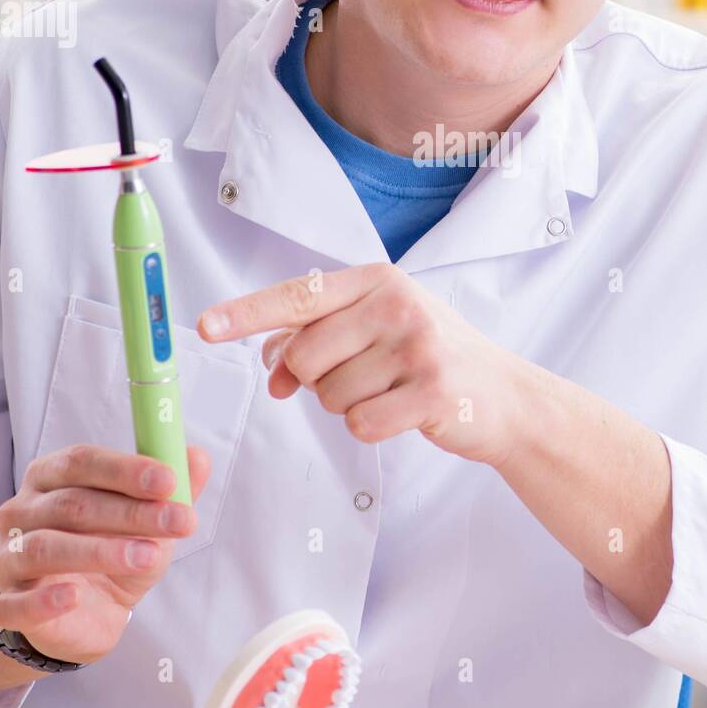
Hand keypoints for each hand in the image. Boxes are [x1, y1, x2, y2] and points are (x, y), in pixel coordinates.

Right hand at [0, 444, 211, 664]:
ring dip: (101, 551)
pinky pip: (16, 604)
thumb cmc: (114, 549)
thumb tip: (198, 457)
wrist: (89, 612)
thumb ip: (174, 489)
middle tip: (179, 522)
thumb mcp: (150, 518)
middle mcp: (22, 511)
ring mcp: (8, 558)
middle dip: (131, 512)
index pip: (83, 461)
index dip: (127, 470)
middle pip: (72, 503)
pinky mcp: (7, 606)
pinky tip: (74, 597)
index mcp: (52, 476)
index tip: (170, 481)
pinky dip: (44, 600)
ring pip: (45, 547)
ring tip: (149, 556)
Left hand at [198, 264, 524, 466]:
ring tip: (389, 391)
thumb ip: (319, 336)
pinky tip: (402, 413)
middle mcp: (397, 304)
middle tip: (354, 378)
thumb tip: (269, 361)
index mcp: (376, 280)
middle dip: (315, 380)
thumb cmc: (428, 356)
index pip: (298, 295)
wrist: (502, 394)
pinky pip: (360, 424)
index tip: (204, 326)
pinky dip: (371, 427)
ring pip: (329, 395)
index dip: (246, 313)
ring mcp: (417, 346)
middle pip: (305, 356)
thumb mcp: (376, 329)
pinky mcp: (433, 391)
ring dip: (347, 405)